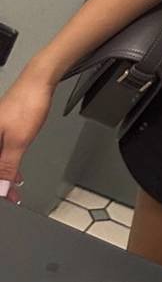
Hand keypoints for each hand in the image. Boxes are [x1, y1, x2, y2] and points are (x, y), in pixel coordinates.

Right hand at [0, 69, 56, 203]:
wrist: (38, 82)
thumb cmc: (27, 104)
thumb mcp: (17, 142)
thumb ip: (7, 167)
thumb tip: (1, 189)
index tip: (5, 198)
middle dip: (0, 183)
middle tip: (9, 198)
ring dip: (3, 177)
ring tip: (13, 192)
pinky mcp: (1, 130)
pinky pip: (0, 153)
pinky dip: (6, 166)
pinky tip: (15, 176)